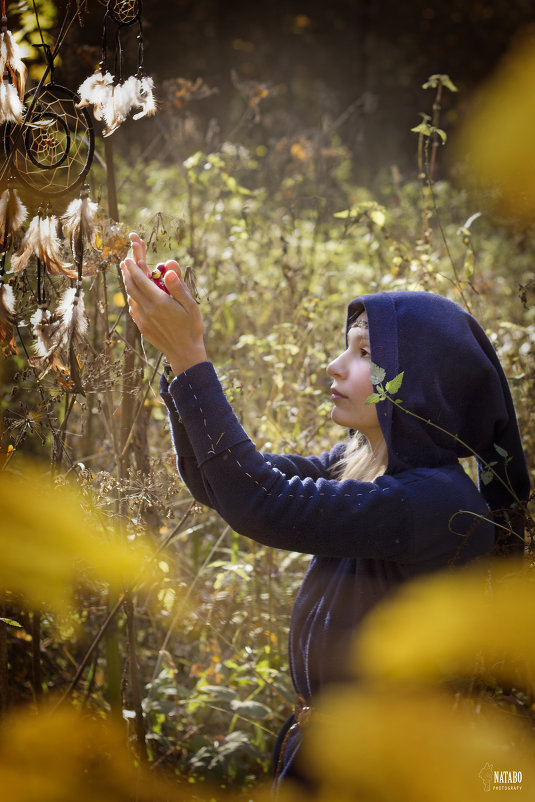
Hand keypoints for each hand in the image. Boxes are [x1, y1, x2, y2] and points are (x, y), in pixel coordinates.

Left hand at [121, 232, 206, 374]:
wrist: (185, 353)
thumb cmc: (191, 328)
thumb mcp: (190, 305)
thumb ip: (178, 287)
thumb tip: (169, 270)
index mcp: (160, 302)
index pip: (141, 280)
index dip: (134, 268)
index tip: (129, 259)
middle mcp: (148, 310)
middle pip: (131, 287)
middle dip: (127, 273)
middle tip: (124, 263)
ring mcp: (143, 320)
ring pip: (131, 298)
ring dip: (128, 285)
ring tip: (129, 276)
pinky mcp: (142, 327)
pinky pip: (133, 309)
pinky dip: (132, 298)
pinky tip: (135, 296)